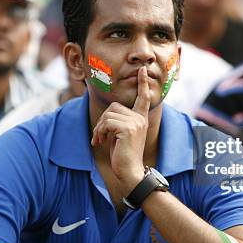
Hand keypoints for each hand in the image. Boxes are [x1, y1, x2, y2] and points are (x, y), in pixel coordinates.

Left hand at [91, 66, 150, 193]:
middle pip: (113, 107)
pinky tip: (101, 143)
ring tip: (100, 141)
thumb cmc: (123, 156)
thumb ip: (118, 123)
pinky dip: (100, 132)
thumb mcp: (122, 136)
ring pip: (108, 115)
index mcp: (141, 119)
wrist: (130, 172)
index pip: (143, 98)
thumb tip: (105, 117)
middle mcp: (140, 118)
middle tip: (100, 136)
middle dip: (102, 121)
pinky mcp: (128, 129)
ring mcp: (135, 123)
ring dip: (99, 128)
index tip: (143, 70)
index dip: (142, 84)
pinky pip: (106, 123)